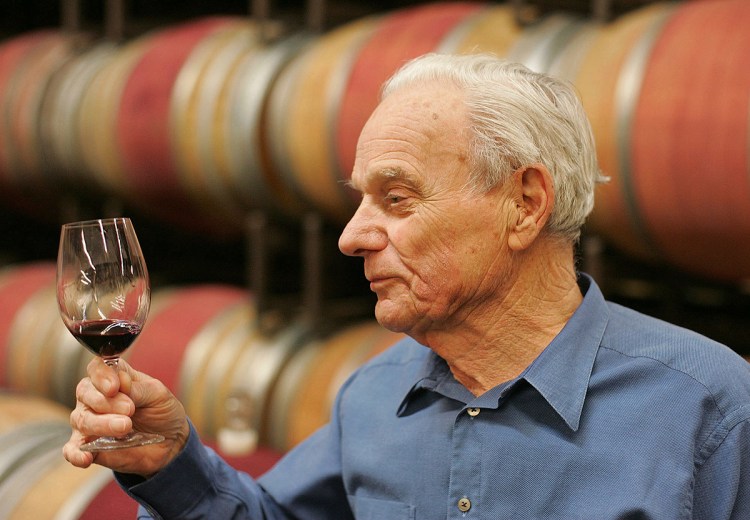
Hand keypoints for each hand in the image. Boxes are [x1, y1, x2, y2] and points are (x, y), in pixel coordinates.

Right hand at [63, 357, 189, 476]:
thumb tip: (120, 380)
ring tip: (125, 427)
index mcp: (113, 378)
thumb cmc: (161, 411)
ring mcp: (89, 422)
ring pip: (81, 419)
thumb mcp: (157, 395)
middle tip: (130, 409)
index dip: (102, 375)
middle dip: (106, 402)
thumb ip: (138, 388)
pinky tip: (86, 457)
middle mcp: (95, 397)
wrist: (170, 441)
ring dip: (102, 424)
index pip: (97, 368)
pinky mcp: (89, 447)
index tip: (114, 387)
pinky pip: (72, 450)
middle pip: (85, 392)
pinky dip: (76, 453)